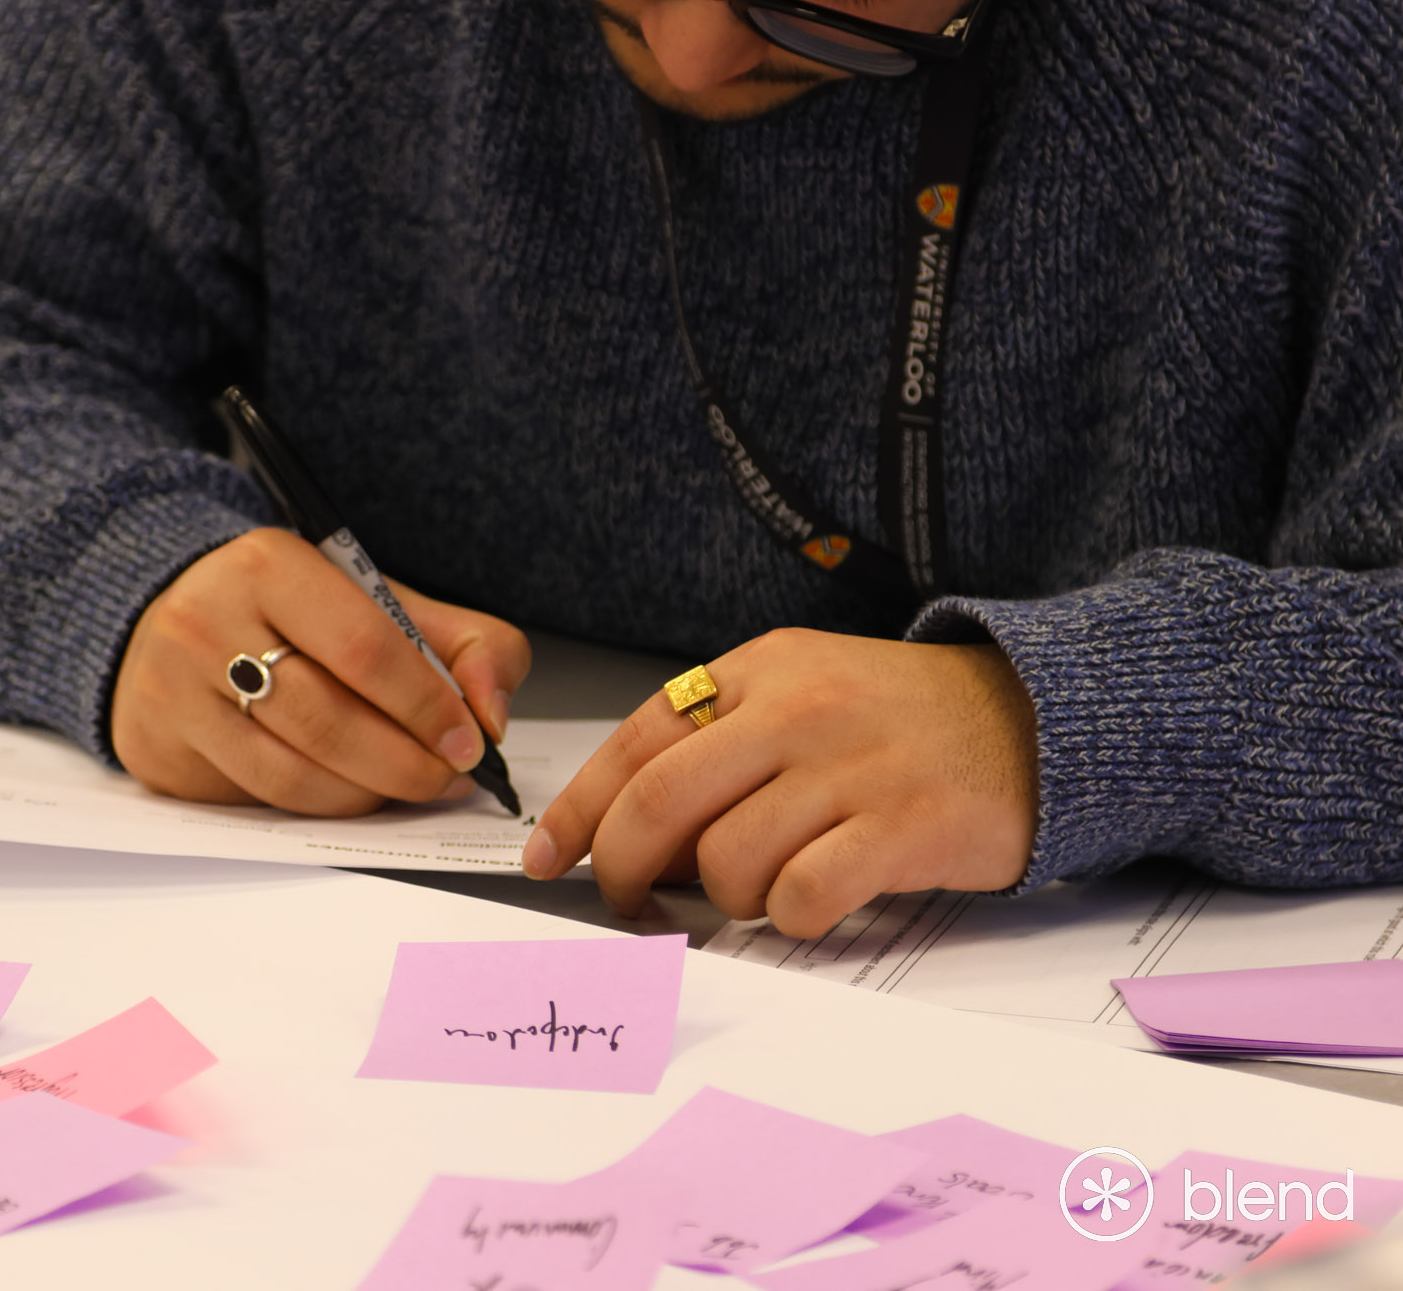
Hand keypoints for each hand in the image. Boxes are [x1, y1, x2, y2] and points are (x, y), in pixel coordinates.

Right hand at [113, 527, 531, 814]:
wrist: (172, 610)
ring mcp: (171, 694)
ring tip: (402, 787)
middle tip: (447, 780)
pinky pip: (253, 803)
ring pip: (289, 777)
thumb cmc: (288, 610)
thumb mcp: (377, 597)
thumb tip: (491, 714)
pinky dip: (314, 808)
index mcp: (267, 567)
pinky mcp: (158, 752)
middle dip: (405, 765)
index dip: (427, 706)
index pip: (364, 647)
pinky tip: (344, 790)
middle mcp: (204, 625)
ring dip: (364, 797)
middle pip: (326, 722)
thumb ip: (463, 642)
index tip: (470, 742)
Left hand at [526, 628, 1037, 935]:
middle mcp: (798, 711)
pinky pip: (801, 898)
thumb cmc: (905, 720)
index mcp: (761, 670)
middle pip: (660, 802)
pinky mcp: (902, 829)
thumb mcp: (803, 695)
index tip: (549, 855)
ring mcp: (851, 769)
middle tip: (627, 900)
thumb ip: (718, 748)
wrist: (1039, 719)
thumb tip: (627, 835)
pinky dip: (791, 917)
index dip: (581, 807)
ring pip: (727, 860)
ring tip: (768, 883)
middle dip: (621, 867)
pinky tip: (815, 899)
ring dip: (728, 896)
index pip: (638, 738)